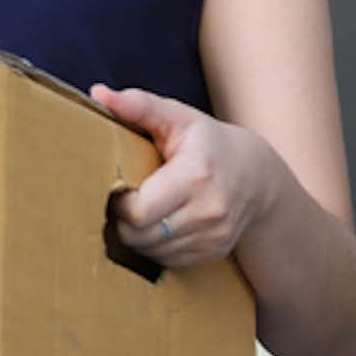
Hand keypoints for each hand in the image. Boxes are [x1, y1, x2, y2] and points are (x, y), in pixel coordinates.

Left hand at [92, 84, 277, 267]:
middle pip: (141, 235)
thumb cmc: (209, 142)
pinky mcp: (212, 253)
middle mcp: (209, 211)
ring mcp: (213, 236)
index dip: (119, 202)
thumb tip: (98, 94)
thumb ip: (139, 106)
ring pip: (151, 251)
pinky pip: (167, 260)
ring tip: (139, 210)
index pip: (139, 211)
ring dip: (136, 235)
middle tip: (122, 200)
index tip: (117, 186)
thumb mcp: (177, 116)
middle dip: (122, 221)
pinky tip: (158, 224)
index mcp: (195, 175)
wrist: (257, 176)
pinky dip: (155, 246)